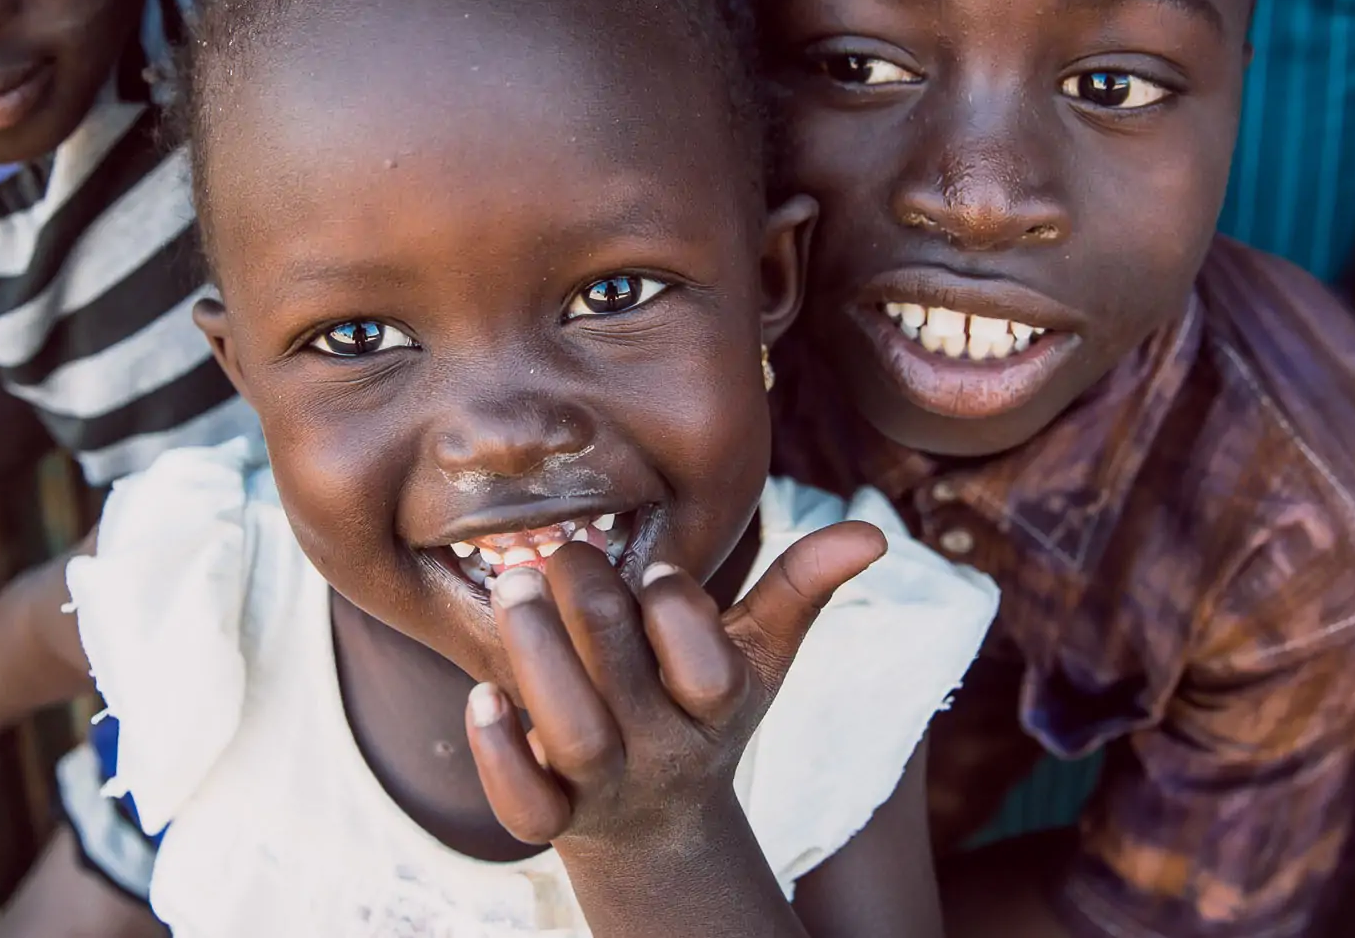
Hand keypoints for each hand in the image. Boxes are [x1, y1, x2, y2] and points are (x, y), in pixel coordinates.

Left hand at [464, 522, 885, 849]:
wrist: (656, 821)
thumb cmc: (701, 706)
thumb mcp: (756, 654)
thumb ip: (802, 587)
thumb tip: (872, 532)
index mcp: (716, 708)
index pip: (708, 671)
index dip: (676, 612)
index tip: (655, 569)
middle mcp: (662, 751)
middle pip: (623, 688)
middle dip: (587, 604)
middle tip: (559, 547)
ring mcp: (605, 788)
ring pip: (571, 736)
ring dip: (536, 656)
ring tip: (514, 585)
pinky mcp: (551, 817)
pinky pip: (523, 804)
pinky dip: (497, 753)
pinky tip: (482, 696)